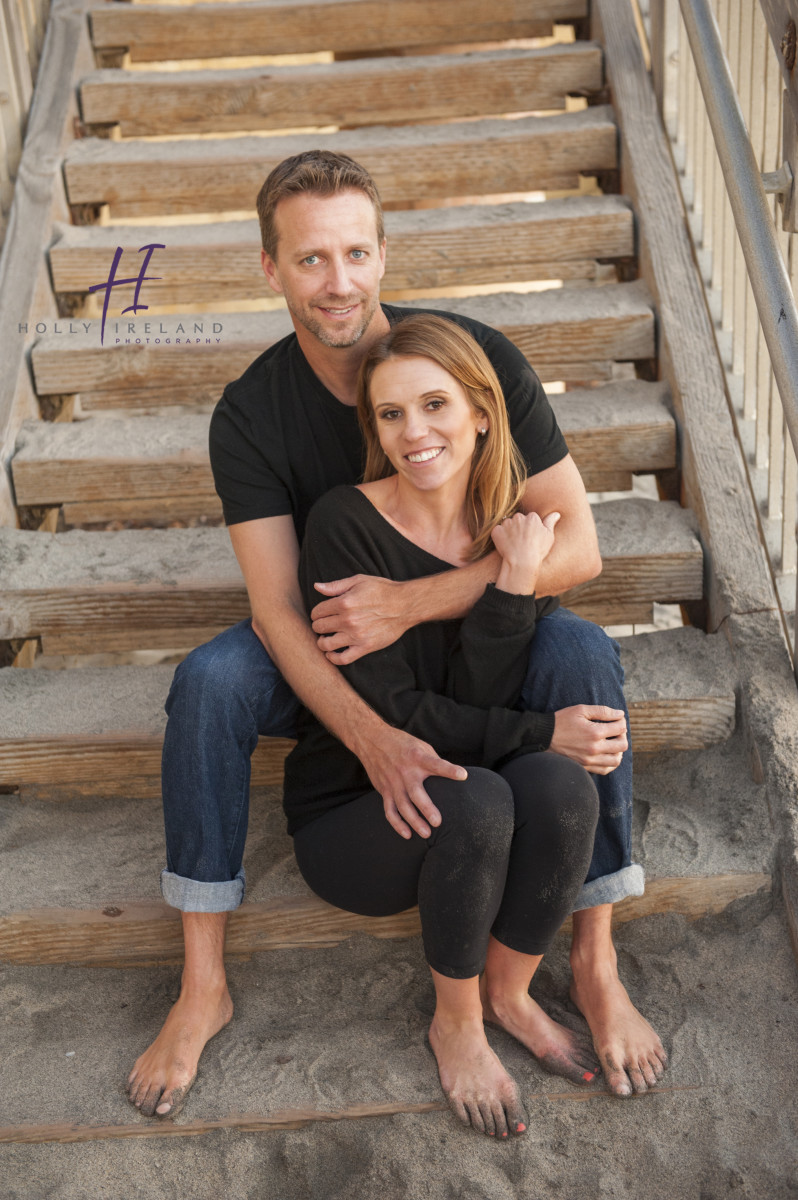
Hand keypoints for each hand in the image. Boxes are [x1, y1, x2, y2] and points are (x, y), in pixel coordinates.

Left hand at [310, 575, 407, 663]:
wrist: (405, 605)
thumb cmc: (382, 590)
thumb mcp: (359, 581)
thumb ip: (336, 586)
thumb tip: (316, 586)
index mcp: (344, 602)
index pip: (317, 612)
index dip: (316, 613)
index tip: (320, 614)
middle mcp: (348, 620)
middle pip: (319, 627)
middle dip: (318, 626)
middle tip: (323, 626)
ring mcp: (356, 635)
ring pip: (326, 644)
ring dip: (322, 642)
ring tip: (325, 639)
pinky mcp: (365, 647)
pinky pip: (343, 659)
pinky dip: (333, 658)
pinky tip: (331, 653)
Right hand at [354, 722, 467, 838]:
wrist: (371, 740)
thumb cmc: (401, 743)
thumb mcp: (420, 746)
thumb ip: (434, 761)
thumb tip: (452, 775)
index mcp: (417, 757)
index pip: (435, 764)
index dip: (449, 770)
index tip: (463, 775)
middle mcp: (405, 771)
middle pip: (416, 792)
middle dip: (426, 808)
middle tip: (437, 822)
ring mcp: (393, 782)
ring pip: (402, 806)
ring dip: (413, 821)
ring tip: (426, 834)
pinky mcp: (384, 790)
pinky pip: (390, 810)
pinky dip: (397, 824)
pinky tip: (407, 834)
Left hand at [491, 511, 558, 594]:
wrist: (522, 562)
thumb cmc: (538, 550)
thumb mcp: (549, 536)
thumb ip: (550, 522)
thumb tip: (556, 513)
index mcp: (532, 517)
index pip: (530, 518)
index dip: (531, 529)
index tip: (531, 538)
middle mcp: (519, 517)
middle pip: (518, 519)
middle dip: (519, 528)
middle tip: (522, 541)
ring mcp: (506, 523)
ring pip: (507, 524)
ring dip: (509, 531)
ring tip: (514, 544)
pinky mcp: (497, 531)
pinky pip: (498, 531)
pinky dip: (500, 537)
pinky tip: (506, 545)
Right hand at [549, 704, 627, 773]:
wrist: (544, 736)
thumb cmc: (561, 721)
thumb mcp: (581, 710)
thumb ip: (602, 711)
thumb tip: (620, 714)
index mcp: (594, 732)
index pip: (620, 728)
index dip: (621, 721)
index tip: (616, 719)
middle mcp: (594, 748)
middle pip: (622, 745)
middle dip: (622, 735)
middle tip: (615, 731)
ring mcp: (590, 760)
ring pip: (617, 760)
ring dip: (618, 750)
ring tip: (612, 743)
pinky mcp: (585, 766)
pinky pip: (606, 769)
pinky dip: (611, 763)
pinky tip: (607, 754)